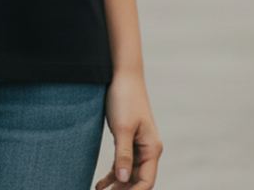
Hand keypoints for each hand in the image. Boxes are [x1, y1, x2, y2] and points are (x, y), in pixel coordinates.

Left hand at [96, 69, 162, 189]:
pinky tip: (102, 184)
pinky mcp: (127, 139)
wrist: (121, 75)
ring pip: (128, 173)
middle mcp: (148, 149)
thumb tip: (123, 180)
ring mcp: (138, 145)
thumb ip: (123, 155)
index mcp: (152, 148)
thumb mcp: (122, 128)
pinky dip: (113, 174)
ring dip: (117, 185)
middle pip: (137, 180)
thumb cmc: (125, 98)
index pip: (146, 181)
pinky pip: (122, 163)